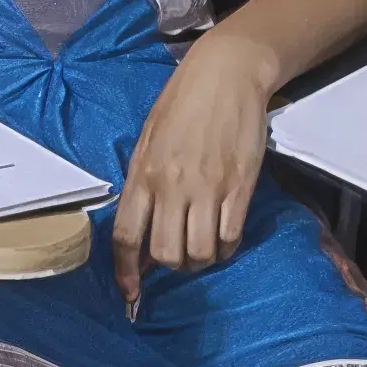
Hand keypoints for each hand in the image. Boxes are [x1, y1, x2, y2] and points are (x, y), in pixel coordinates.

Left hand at [112, 34, 288, 305]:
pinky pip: (230, 236)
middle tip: (178, 256)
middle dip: (171, 266)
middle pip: (166, 253)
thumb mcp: (148, 140)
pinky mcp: (240, 186)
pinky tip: (223, 238)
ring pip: (200, 252)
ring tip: (202, 248)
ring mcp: (208, 188)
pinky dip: (226, 247)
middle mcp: (173, 186)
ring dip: (200, 260)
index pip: (127, 236)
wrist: (225, 75)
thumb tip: (139, 229)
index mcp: (143, 174)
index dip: (126, 271)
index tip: (130, 291)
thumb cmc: (183, 104)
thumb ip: (141, 185)